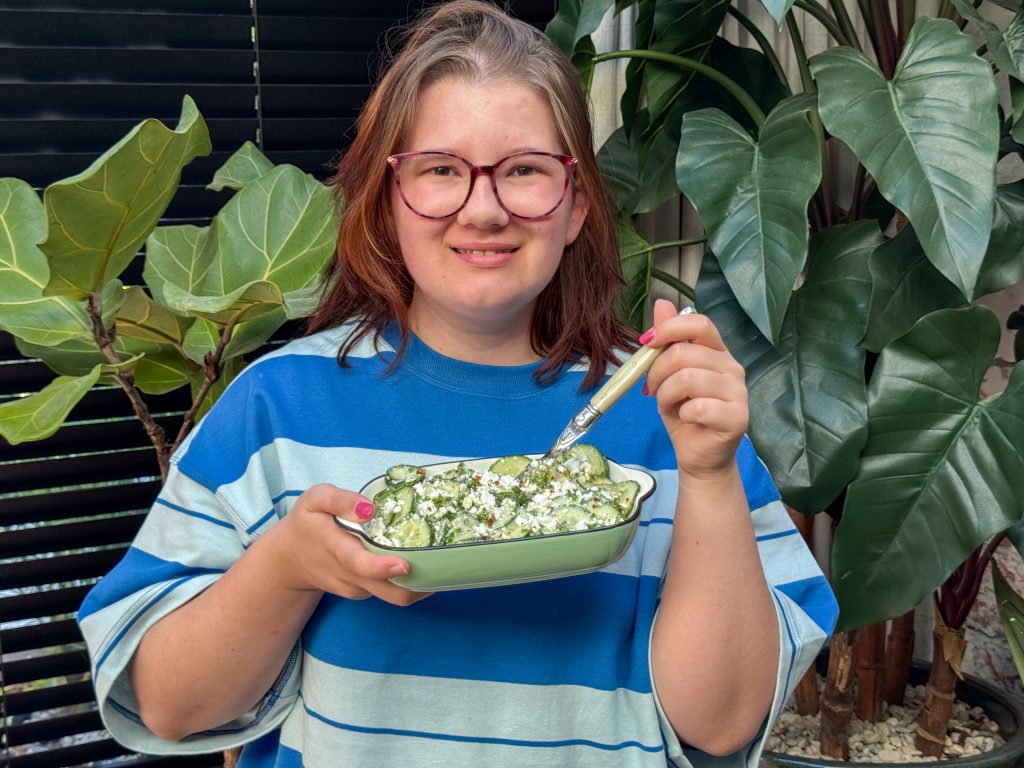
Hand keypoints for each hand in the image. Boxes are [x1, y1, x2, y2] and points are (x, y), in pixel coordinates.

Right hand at [267, 484, 430, 606]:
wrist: (289, 559)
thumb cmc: (307, 522)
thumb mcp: (315, 499)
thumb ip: (341, 500)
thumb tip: (370, 509)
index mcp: (335, 547)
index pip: (359, 564)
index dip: (383, 568)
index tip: (405, 565)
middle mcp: (348, 574)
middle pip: (386, 590)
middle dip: (417, 585)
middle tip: (445, 566)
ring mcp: (356, 588)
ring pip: (392, 594)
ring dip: (417, 582)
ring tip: (440, 560)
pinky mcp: (362, 593)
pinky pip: (388, 591)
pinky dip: (406, 580)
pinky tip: (418, 561)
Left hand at [643, 299, 748, 478]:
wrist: (700, 456)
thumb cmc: (685, 413)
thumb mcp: (668, 375)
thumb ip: (668, 342)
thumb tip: (662, 303)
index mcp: (717, 352)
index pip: (699, 324)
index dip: (669, 329)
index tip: (646, 344)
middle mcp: (732, 367)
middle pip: (685, 353)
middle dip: (656, 371)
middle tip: (651, 389)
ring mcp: (739, 392)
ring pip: (688, 379)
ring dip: (666, 395)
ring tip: (667, 405)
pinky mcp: (738, 417)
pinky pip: (698, 407)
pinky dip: (682, 414)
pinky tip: (686, 419)